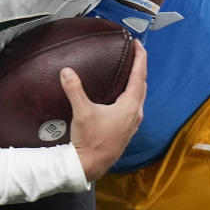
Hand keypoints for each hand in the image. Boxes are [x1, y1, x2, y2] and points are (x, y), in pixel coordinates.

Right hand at [62, 40, 145, 180]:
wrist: (90, 166)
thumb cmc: (91, 140)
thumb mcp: (82, 111)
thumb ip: (75, 89)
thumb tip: (67, 71)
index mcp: (130, 106)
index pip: (139, 76)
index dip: (140, 58)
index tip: (138, 43)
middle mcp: (135, 114)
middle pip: (142, 85)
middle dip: (139, 68)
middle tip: (134, 53)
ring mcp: (132, 123)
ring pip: (139, 97)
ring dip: (136, 82)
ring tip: (129, 71)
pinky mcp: (126, 130)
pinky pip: (134, 106)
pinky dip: (131, 95)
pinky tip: (121, 96)